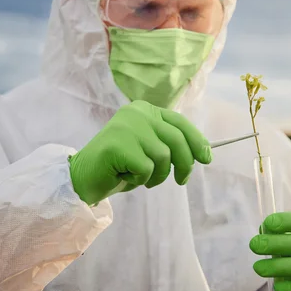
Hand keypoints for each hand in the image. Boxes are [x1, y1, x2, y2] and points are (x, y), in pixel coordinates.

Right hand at [68, 100, 211, 204]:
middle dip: (185, 164)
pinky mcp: (118, 145)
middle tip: (181, 180)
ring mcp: (127, 127)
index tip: (207, 157)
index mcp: (144, 109)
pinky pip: (147, 168)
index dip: (197, 140)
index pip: (179, 122)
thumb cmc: (120, 165)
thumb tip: (204, 152)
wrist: (83, 177)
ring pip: (163, 156)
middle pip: (176, 139)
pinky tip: (125, 176)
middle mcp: (137, 113)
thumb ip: (170, 144)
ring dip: (157, 175)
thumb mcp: (150, 149)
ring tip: (140, 177)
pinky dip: (141, 179)